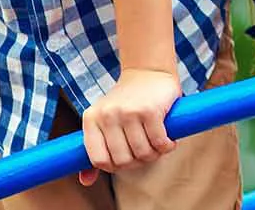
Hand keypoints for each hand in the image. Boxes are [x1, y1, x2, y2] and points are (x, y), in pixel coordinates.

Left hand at [79, 67, 180, 184]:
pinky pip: (159, 142)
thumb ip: (96, 149)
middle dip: (138, 162)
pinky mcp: (150, 110)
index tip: (127, 159)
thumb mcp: (104, 121)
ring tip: (158, 146)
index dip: (114, 167)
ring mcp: (128, 112)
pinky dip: (167, 147)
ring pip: (142, 153)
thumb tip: (86, 182)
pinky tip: (168, 141)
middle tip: (146, 153)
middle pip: (122, 160)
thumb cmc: (126, 102)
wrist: (148, 72)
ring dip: (154, 155)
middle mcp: (107, 115)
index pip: (99, 160)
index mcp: (91, 119)